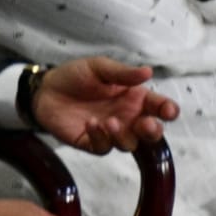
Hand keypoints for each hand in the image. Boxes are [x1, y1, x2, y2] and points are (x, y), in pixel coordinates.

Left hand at [31, 57, 176, 154]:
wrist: (46, 89)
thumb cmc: (76, 75)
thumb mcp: (99, 67)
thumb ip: (123, 73)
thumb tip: (148, 71)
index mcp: (134, 97)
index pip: (158, 107)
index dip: (168, 110)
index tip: (169, 111)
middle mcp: (127, 117)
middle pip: (150, 133)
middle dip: (153, 131)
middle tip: (145, 124)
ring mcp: (111, 132)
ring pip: (129, 144)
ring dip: (123, 135)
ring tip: (109, 121)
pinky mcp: (92, 143)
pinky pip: (104, 148)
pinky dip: (101, 137)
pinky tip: (91, 123)